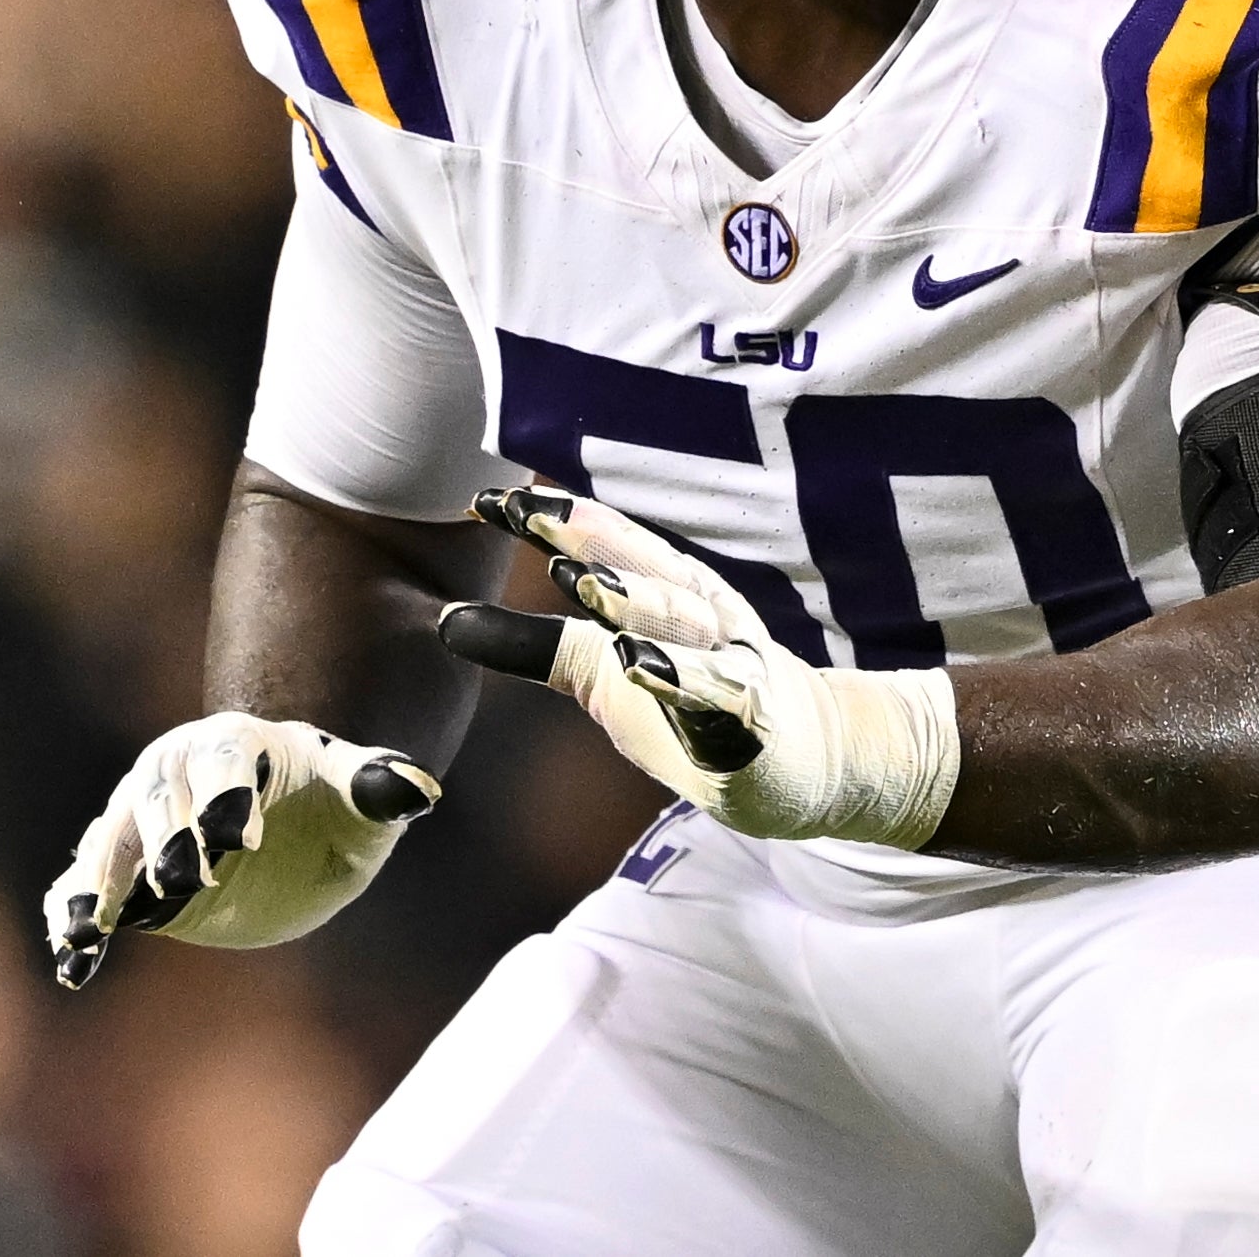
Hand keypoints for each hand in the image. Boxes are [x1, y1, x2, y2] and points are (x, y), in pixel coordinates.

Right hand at [44, 712, 438, 988]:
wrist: (289, 825)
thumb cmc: (328, 801)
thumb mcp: (360, 796)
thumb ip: (380, 788)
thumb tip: (418, 790)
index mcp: (234, 742)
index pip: (224, 758)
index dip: (228, 793)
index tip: (238, 838)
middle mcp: (176, 770)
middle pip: (159, 796)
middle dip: (166, 838)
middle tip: (182, 882)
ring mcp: (142, 819)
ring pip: (111, 839)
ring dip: (99, 881)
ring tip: (88, 928)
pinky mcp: (126, 870)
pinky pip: (84, 885)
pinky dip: (72, 915)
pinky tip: (74, 961)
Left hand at [435, 485, 959, 849]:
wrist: (813, 759)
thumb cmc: (697, 702)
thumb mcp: (605, 672)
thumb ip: (534, 646)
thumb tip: (445, 620)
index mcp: (667, 591)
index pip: (605, 545)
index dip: (550, 520)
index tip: (485, 500)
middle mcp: (703, 613)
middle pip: (642, 567)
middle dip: (587, 537)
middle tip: (529, 515)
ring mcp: (732, 663)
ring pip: (682, 623)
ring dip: (634, 598)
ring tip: (584, 584)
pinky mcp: (753, 721)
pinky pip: (719, 695)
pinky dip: (683, 680)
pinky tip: (642, 669)